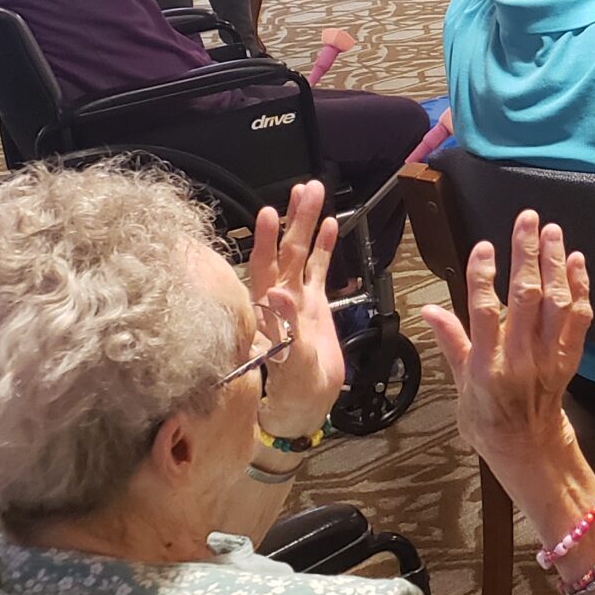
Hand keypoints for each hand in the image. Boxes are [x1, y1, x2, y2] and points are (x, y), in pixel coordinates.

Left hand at [248, 181, 344, 439]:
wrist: (304, 405)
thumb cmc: (291, 391)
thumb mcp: (289, 363)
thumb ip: (284, 330)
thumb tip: (275, 295)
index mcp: (268, 312)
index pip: (263, 268)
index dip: (264, 241)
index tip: (267, 214)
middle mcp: (280, 301)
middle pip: (286, 252)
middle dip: (295, 220)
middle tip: (305, 188)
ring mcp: (297, 301)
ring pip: (301, 255)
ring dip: (307, 225)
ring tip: (313, 192)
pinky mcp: (314, 306)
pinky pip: (319, 271)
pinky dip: (325, 248)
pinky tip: (331, 225)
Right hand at [420, 210, 592, 471]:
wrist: (527, 446)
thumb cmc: (486, 417)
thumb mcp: (458, 385)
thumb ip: (450, 341)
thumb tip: (428, 309)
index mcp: (487, 365)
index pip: (484, 313)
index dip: (483, 277)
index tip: (483, 247)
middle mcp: (520, 358)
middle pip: (526, 298)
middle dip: (527, 255)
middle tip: (527, 220)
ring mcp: (549, 357)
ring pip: (557, 302)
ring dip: (555, 263)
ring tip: (551, 231)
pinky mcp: (570, 357)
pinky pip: (580, 318)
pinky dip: (580, 287)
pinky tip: (576, 261)